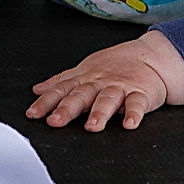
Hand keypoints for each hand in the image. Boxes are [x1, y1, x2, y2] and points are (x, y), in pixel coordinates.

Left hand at [26, 30, 183, 131]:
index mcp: (85, 79)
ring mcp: (120, 87)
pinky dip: (133, 114)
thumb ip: (61, 82)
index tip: (33, 114)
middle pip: (82, 95)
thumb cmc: (114, 66)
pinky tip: (129, 124)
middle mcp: (100, 83)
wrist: (151, 56)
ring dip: (100, 112)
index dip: (46, 102)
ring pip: (108, 99)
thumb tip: (37, 90)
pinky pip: (137, 104)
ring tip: (92, 126)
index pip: (62, 90)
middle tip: (56, 121)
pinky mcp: (141, 94)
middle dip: (68, 108)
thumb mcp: (84, 70)